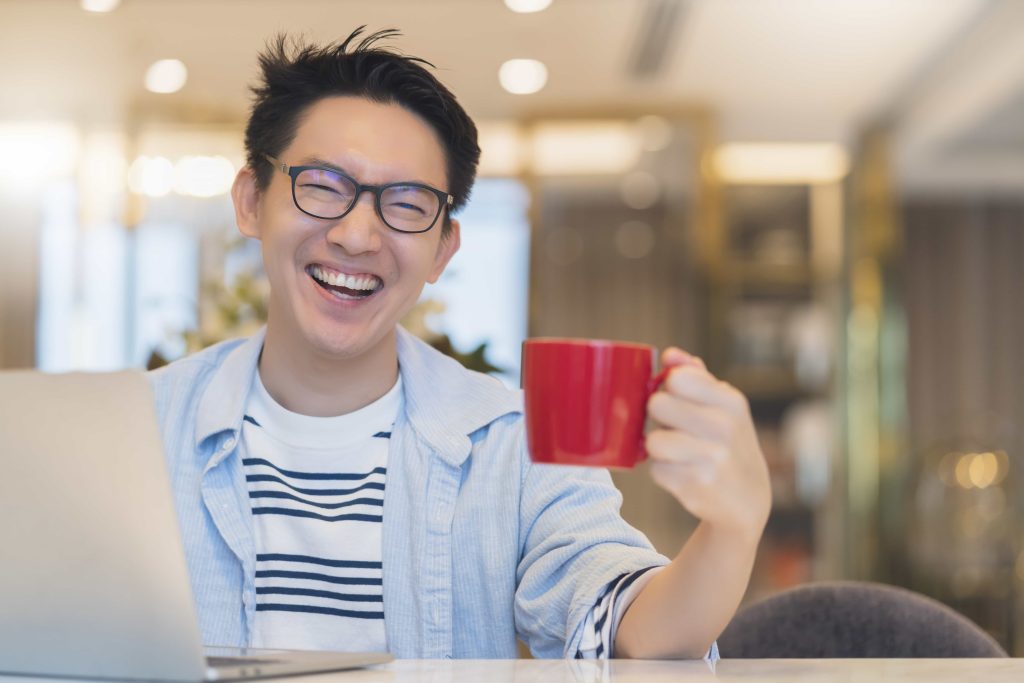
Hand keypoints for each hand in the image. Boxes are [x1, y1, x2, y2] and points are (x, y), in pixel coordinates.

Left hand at [645, 348, 770, 538]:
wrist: (748, 498)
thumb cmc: (728, 442)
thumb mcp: (723, 406)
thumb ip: (695, 377)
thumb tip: (670, 355)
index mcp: (731, 401)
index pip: (676, 378)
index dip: (669, 389)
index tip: (680, 401)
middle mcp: (724, 427)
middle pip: (657, 405)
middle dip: (660, 418)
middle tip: (677, 429)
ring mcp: (711, 459)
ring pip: (653, 441)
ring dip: (659, 448)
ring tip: (679, 453)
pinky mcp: (695, 486)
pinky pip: (656, 470)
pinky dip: (664, 472)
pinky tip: (684, 473)